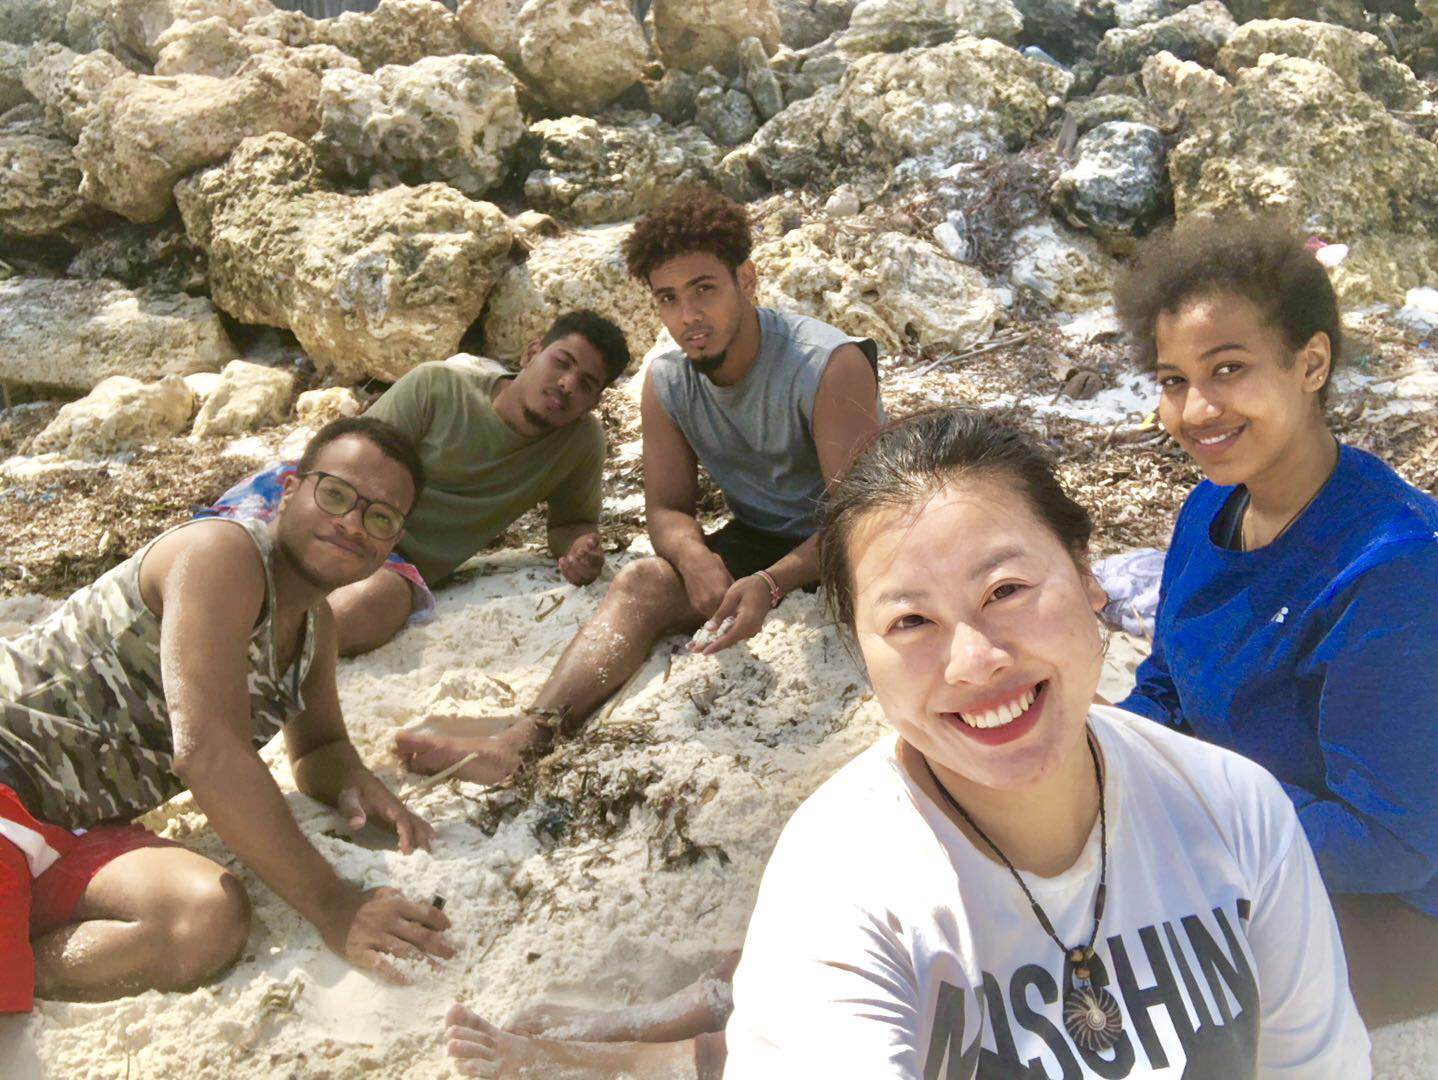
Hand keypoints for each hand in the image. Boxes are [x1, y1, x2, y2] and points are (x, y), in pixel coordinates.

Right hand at [321, 884, 453, 983]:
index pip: (424, 914)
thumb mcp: (383, 892)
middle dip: (439, 946)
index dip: (439, 922)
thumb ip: (401, 898)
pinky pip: (381, 965)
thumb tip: (422, 906)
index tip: (449, 929)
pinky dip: (396, 973)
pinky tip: (408, 981)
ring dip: (424, 962)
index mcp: (396, 905)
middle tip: (452, 954)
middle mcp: (388, 921)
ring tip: (438, 971)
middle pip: (419, 936)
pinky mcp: (361, 952)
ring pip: (405, 951)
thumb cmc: (359, 900)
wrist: (330, 906)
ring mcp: (374, 937)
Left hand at [335, 772, 434, 854]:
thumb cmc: (351, 789)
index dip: (406, 834)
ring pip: (413, 820)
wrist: (354, 778)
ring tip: (431, 846)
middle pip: (412, 820)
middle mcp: (396, 806)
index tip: (406, 850)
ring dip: (423, 832)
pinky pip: (409, 821)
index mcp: (387, 804)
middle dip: (421, 835)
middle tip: (428, 851)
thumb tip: (358, 824)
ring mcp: (396, 809)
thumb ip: (353, 810)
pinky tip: (425, 835)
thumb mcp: (348, 799)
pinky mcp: (393, 813)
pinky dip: (419, 828)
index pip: (401, 819)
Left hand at [557, 533, 604, 584]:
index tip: (579, 550)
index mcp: (600, 560)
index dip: (587, 556)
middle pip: (589, 573)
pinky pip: (572, 581)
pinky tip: (561, 562)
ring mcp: (588, 578)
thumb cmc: (586, 544)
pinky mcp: (579, 582)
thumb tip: (590, 541)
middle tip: (570, 556)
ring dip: (569, 570)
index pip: (596, 560)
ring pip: (580, 579)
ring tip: (562, 559)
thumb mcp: (590, 538)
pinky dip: (565, 572)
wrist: (579, 551)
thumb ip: (592, 538)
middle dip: (578, 565)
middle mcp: (596, 571)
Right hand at [677, 549, 733, 619]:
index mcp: (722, 594)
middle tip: (735, 616)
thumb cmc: (712, 565)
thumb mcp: (727, 576)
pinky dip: (711, 611)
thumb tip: (740, 602)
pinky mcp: (695, 606)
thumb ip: (732, 592)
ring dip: (719, 616)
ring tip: (725, 613)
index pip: (733, 611)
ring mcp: (701, 605)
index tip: (742, 614)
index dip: (738, 613)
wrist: (692, 562)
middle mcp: (711, 602)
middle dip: (728, 617)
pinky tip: (715, 606)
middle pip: (723, 617)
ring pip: (714, 617)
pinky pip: (706, 613)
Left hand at [692, 575, 771, 654]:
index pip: (729, 638)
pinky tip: (709, 637)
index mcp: (747, 621)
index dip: (715, 646)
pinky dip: (722, 637)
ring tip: (697, 645)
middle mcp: (751, 629)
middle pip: (729, 642)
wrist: (766, 586)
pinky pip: (734, 635)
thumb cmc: (748, 587)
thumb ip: (721, 614)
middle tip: (693, 649)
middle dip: (711, 646)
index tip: (703, 652)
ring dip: (715, 642)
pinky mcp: (749, 628)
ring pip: (731, 640)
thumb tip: (709, 629)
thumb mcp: (731, 596)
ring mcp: (751, 630)